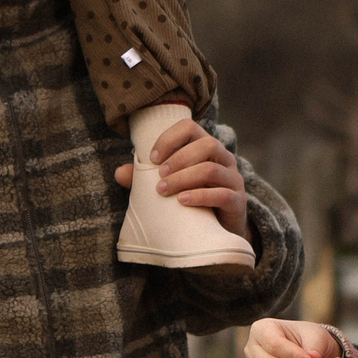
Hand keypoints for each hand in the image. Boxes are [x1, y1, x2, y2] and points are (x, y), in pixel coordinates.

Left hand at [112, 117, 245, 238]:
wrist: (218, 229)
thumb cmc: (190, 199)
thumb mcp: (168, 185)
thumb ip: (144, 179)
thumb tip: (119, 173)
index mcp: (205, 147)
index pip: (190, 128)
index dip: (170, 138)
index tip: (152, 158)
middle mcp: (223, 158)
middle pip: (207, 144)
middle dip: (179, 158)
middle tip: (159, 175)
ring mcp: (233, 179)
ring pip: (212, 169)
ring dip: (184, 178)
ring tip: (164, 190)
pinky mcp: (238, 201)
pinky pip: (222, 194)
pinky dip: (200, 196)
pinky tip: (182, 201)